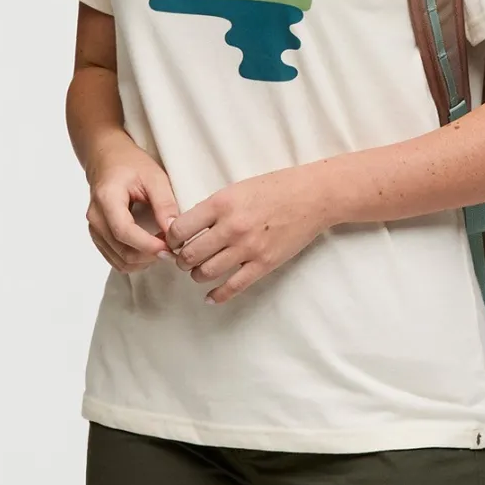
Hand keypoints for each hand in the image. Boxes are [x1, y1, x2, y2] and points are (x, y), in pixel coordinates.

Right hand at [86, 142, 180, 273]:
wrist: (108, 160)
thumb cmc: (130, 164)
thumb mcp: (154, 176)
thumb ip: (164, 202)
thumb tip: (173, 230)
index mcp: (107, 198)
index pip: (124, 231)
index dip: (147, 244)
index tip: (169, 248)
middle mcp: (95, 217)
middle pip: (122, 251)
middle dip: (150, 254)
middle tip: (173, 246)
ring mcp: (95, 230)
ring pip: (120, 260)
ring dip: (144, 260)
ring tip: (163, 245)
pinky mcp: (99, 237)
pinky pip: (116, 259)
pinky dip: (136, 260)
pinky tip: (150, 247)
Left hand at [165, 167, 331, 304]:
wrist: (313, 196)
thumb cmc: (275, 188)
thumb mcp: (237, 189)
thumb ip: (213, 208)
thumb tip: (187, 229)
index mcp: (221, 204)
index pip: (179, 229)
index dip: (171, 238)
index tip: (174, 241)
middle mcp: (231, 227)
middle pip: (190, 255)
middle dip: (182, 259)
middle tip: (185, 258)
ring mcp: (248, 248)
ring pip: (206, 272)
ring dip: (197, 275)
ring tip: (199, 270)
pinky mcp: (264, 264)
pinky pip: (233, 287)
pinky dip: (216, 295)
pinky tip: (210, 296)